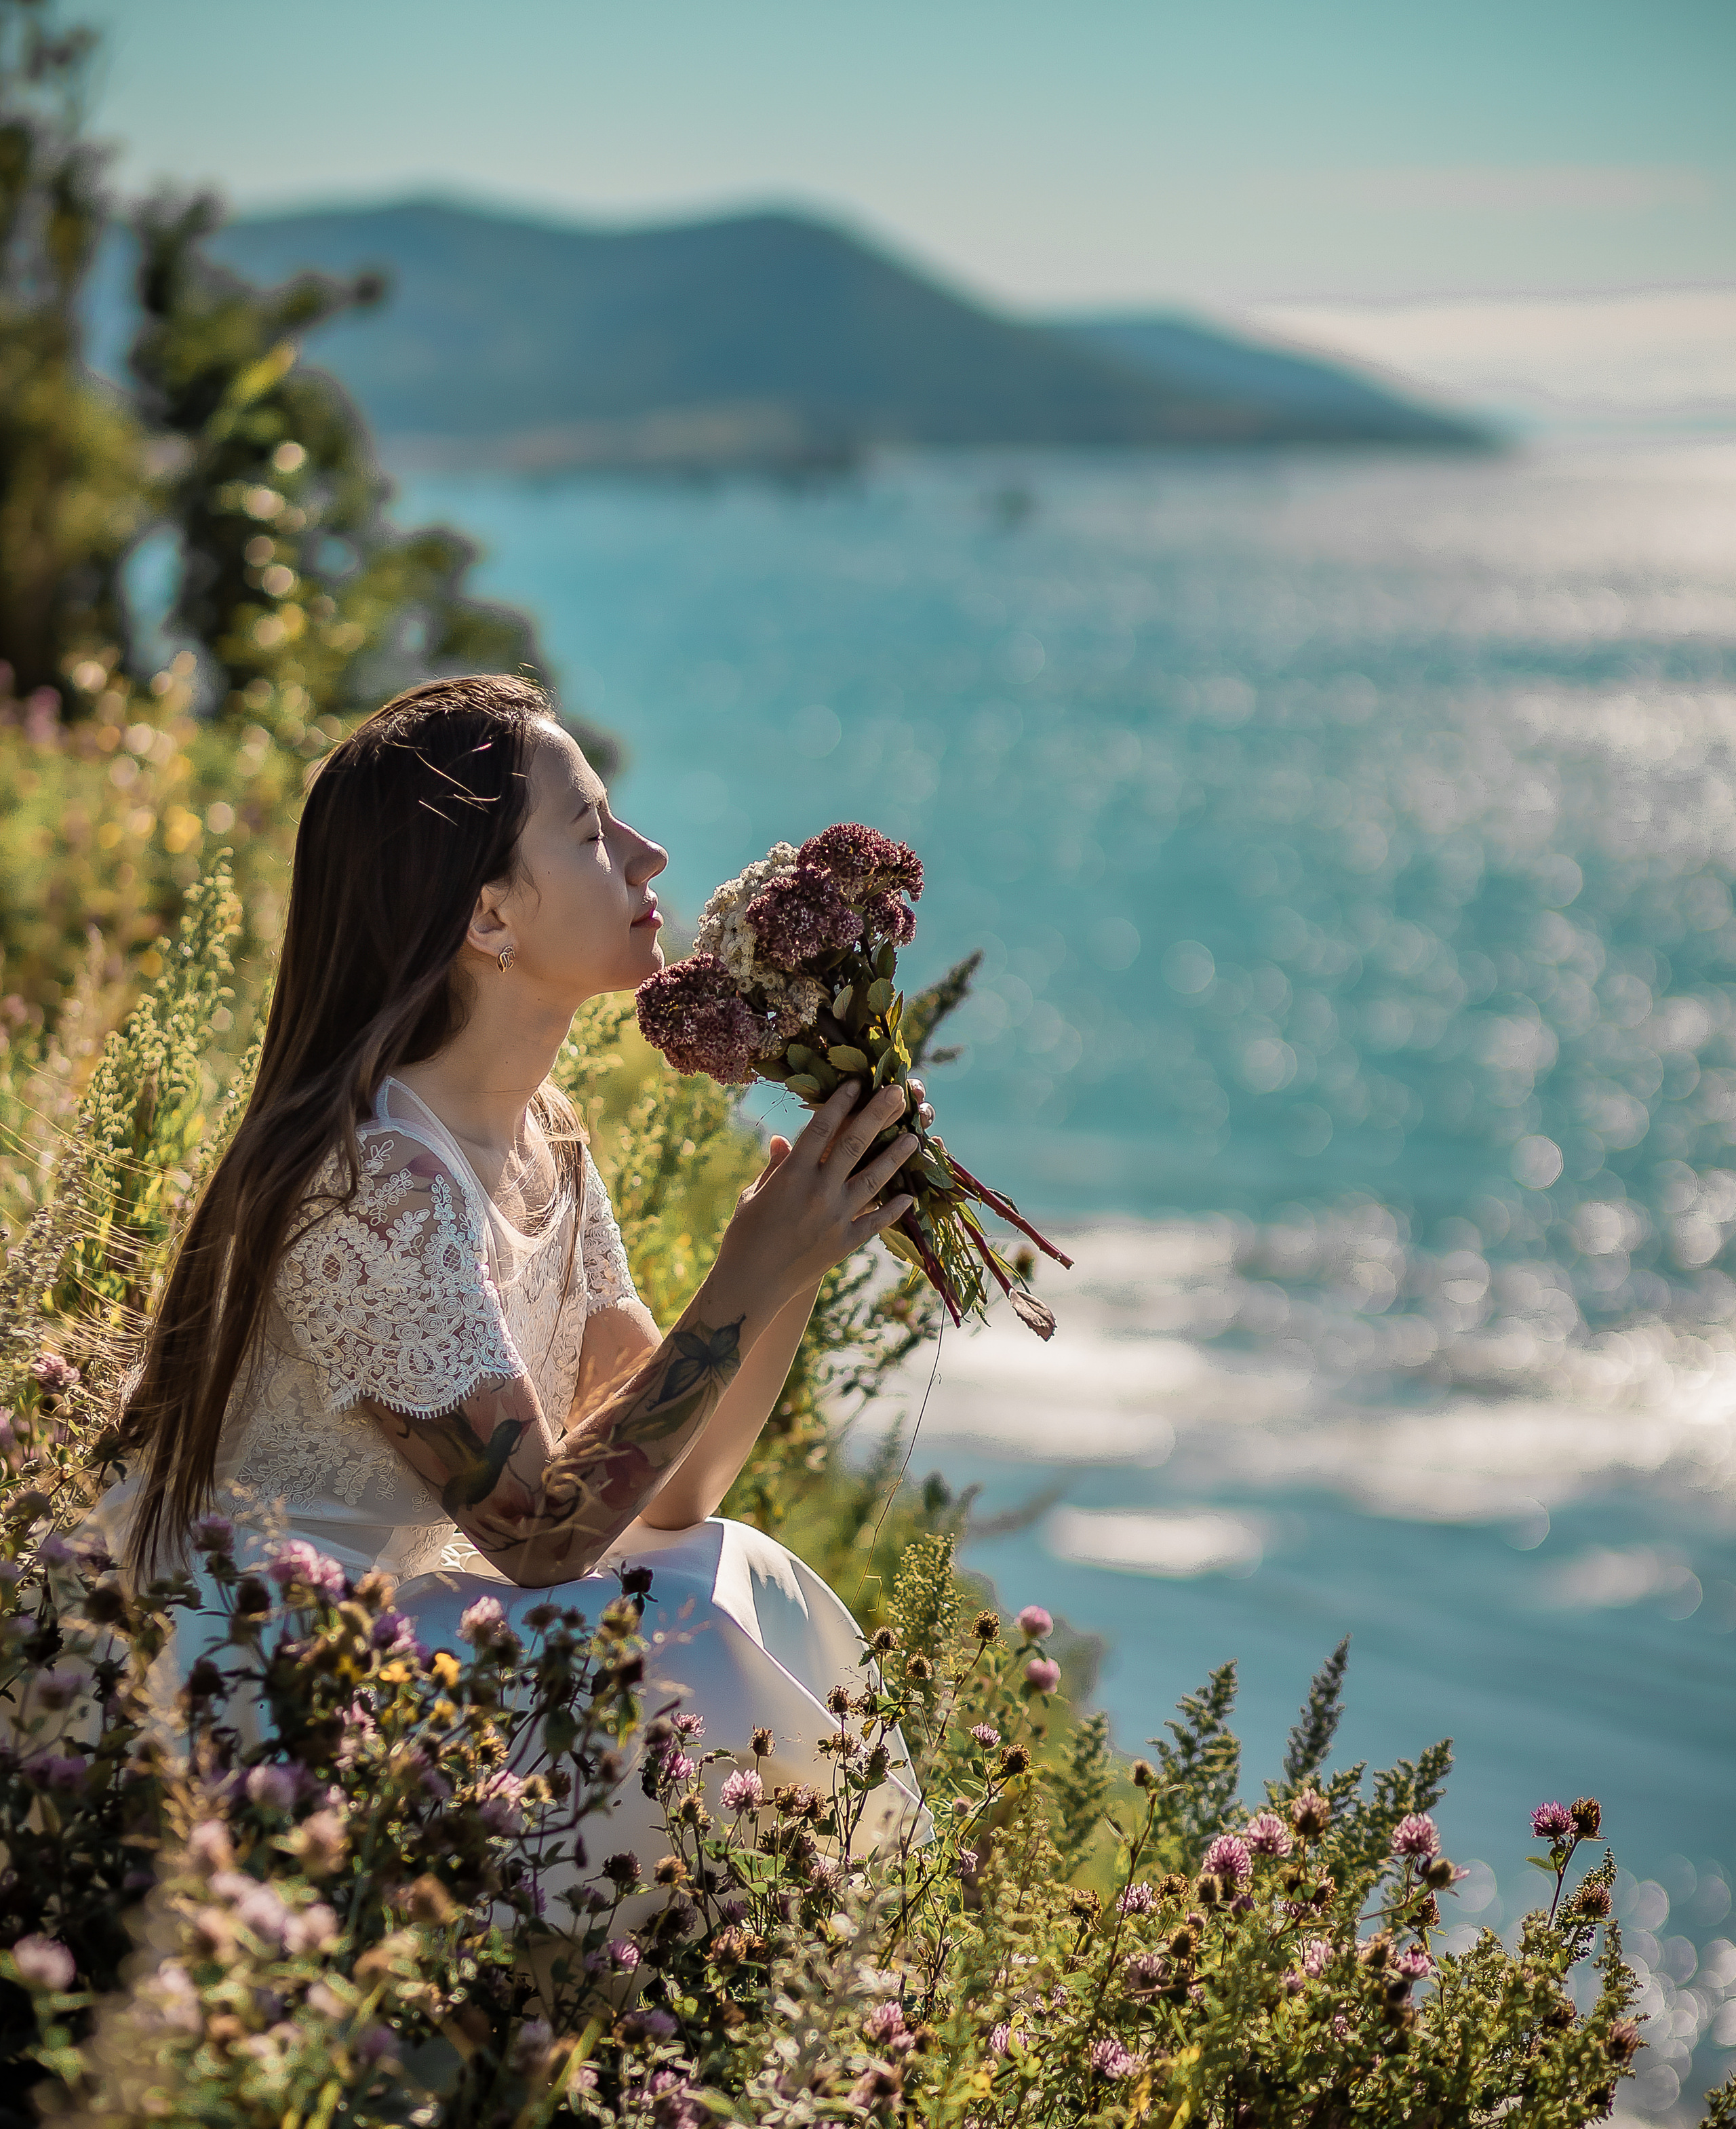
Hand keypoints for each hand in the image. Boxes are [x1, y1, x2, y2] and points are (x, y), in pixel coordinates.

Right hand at [713, 1081, 915, 1310]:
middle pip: (854, 1144)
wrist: (750, 1285)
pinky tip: (909, 1195)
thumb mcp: (753, 1196)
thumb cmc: (743, 1237)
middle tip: (897, 1092)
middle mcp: (818, 1191)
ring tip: (915, 1136)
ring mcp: (836, 1217)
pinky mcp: (846, 1243)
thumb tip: (781, 1140)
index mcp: (791, 1175)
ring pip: (874, 1178)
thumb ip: (774, 1167)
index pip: (820, 1129)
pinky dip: (893, 1207)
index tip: (857, 1083)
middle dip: (878, 1114)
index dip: (840, 1103)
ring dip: (897, 1155)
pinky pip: (876, 1220)